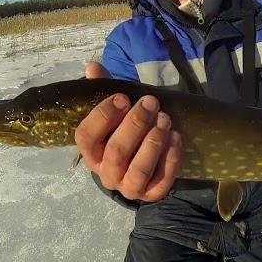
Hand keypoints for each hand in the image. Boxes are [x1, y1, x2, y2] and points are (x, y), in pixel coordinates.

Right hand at [74, 62, 182, 201]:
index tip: (122, 97)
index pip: (86, 137)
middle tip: (151, 102)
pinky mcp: (152, 194)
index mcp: (91, 153)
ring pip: (138, 170)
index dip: (103, 116)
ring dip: (153, 143)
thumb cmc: (126, 131)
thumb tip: (93, 67)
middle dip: (135, 124)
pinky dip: (170, 159)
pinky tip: (176, 137)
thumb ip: (104, 89)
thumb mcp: (116, 110)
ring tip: (165, 119)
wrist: (146, 163)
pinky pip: (161, 182)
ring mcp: (129, 187)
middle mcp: (106, 174)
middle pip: (116, 152)